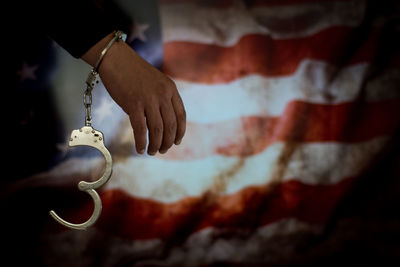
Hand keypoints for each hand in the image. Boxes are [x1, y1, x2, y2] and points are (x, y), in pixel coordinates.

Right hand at [82, 33, 185, 154]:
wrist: (116, 59)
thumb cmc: (134, 71)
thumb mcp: (157, 81)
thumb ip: (163, 98)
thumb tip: (164, 120)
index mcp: (171, 89)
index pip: (181, 115)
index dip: (180, 131)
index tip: (177, 142)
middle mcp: (163, 95)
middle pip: (170, 126)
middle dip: (168, 142)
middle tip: (162, 150)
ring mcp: (149, 99)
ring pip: (157, 130)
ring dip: (156, 144)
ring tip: (152, 151)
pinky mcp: (133, 104)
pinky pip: (140, 129)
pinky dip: (141, 142)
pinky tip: (140, 149)